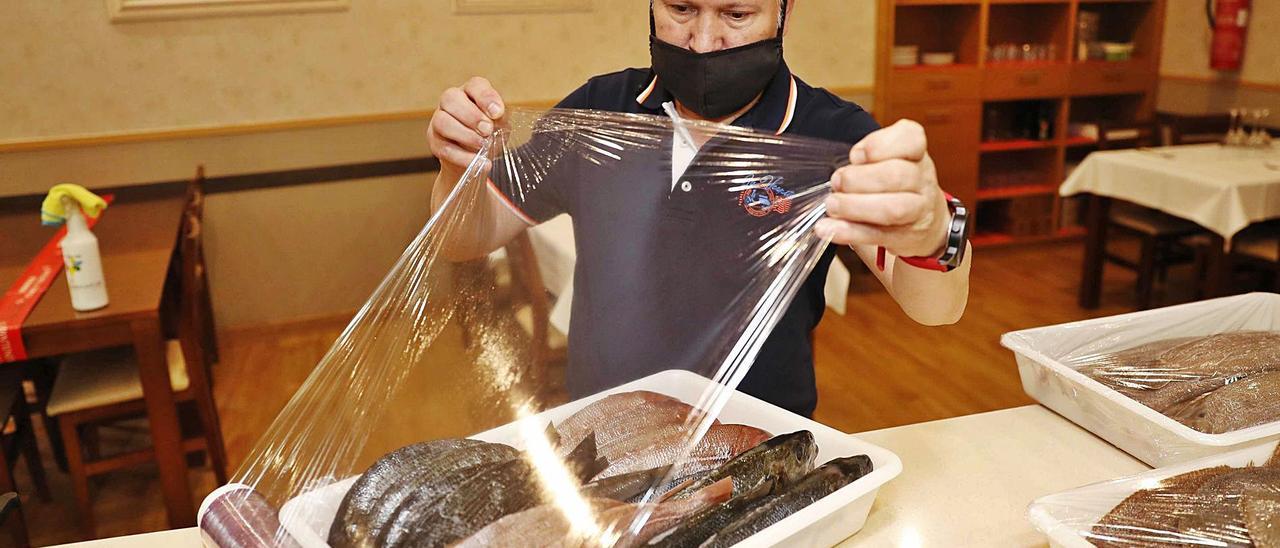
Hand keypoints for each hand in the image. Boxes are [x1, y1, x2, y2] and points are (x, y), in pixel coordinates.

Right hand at [428, 77, 506, 173]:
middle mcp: (451, 101)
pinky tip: (480, 163)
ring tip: (483, 146)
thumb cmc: (491, 134)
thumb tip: (495, 118)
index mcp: (471, 92)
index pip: (475, 85)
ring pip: (442, 122)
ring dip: (465, 135)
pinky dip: (463, 157)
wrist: (477, 158)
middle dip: (471, 115)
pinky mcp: (434, 141)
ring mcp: (438, 120)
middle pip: (451, 98)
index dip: (486, 97)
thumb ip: (500, 120)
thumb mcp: (501, 126)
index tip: (497, 113)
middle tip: (487, 130)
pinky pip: (444, 148)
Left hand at [816, 119, 950, 258]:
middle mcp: (921, 179)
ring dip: (854, 207)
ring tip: (832, 205)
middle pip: (896, 175)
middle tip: (836, 182)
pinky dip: (849, 232)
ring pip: (891, 209)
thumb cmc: (897, 183)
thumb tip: (840, 175)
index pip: (911, 138)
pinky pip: (876, 235)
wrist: (926, 220)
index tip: (856, 155)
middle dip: (858, 179)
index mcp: (915, 153)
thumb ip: (866, 159)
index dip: (879, 145)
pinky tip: (829, 229)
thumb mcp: (888, 159)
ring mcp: (917, 210)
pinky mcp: (904, 237)